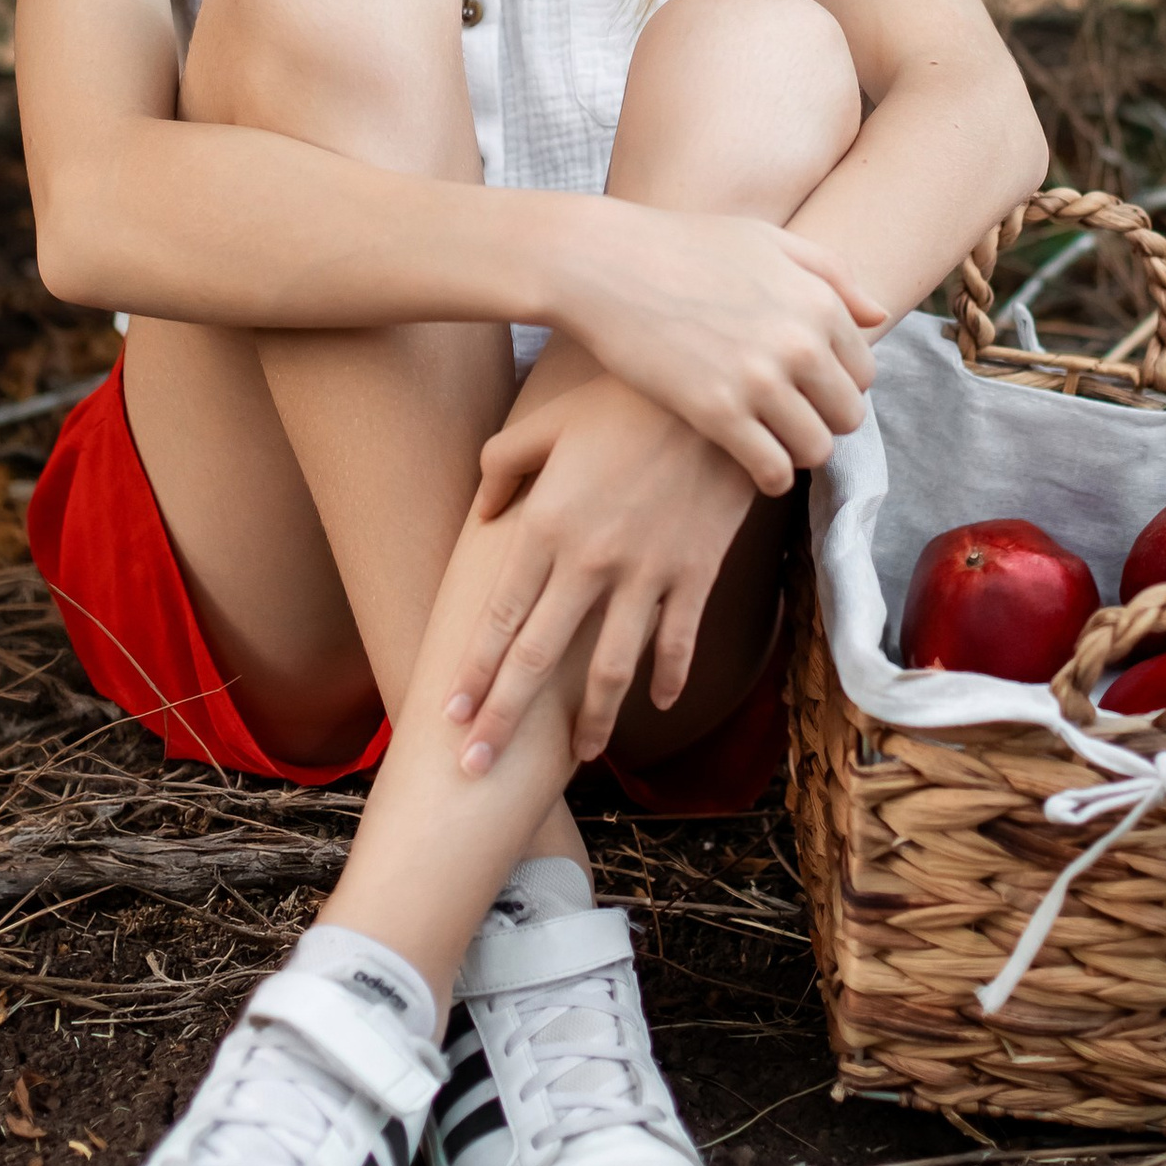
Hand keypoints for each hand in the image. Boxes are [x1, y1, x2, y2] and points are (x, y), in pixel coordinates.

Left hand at [444, 375, 759, 771]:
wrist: (714, 395)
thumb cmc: (622, 402)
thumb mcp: (548, 422)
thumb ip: (503, 466)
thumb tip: (481, 516)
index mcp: (547, 527)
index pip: (499, 617)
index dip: (473, 673)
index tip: (450, 717)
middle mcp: (590, 561)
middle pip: (539, 659)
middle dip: (504, 719)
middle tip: (476, 770)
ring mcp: (647, 573)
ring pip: (612, 669)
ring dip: (592, 720)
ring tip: (579, 757)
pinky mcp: (695, 573)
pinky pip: (679, 641)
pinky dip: (669, 677)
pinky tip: (660, 704)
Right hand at [540, 200, 884, 496]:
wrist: (604, 262)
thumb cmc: (683, 244)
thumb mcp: (767, 240)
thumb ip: (832, 273)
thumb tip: (879, 316)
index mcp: (818, 300)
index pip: (863, 371)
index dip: (836, 384)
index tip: (806, 388)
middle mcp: (799, 341)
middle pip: (847, 415)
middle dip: (822, 420)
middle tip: (789, 418)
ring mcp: (759, 379)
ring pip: (817, 449)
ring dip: (799, 452)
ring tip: (773, 442)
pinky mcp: (717, 413)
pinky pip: (774, 470)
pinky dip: (771, 476)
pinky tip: (755, 466)